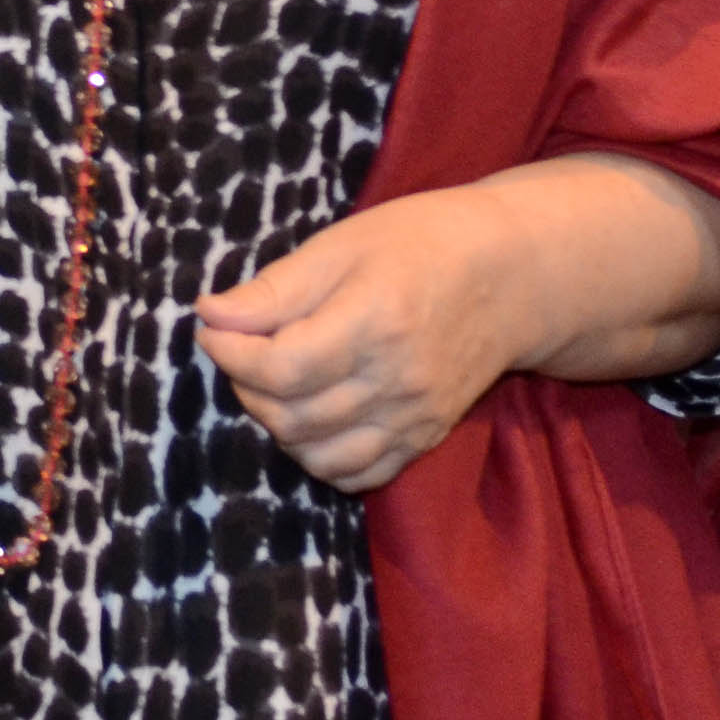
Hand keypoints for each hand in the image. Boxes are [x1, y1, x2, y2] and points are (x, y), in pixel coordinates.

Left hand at [191, 188, 528, 491]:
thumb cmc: (418, 244)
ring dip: (277, 426)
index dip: (229, 354)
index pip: (281, 369)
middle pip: (291, 417)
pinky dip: (319, 458)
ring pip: (318, 456)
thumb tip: (209, 315)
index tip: (212, 329)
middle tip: (240, 350)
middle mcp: (397, 382)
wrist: (509, 275)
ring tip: (274, 383)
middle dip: (245, 386)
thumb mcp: (340, 246)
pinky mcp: (426, 437)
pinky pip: (358, 475)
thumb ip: (275, 290)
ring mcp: (414, 418)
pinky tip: (310, 419)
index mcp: (374, 324)